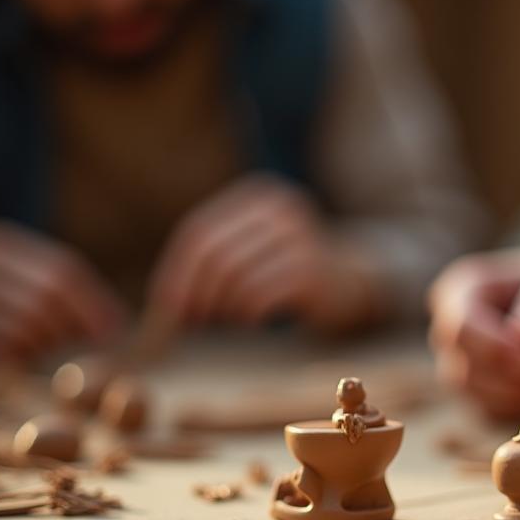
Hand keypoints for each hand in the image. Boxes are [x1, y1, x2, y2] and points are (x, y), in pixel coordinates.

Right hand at [0, 222, 123, 364]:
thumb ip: (52, 292)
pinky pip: (2, 348)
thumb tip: (114, 325)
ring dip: (42, 346)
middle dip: (72, 328)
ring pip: (29, 325)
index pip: (66, 270)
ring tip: (34, 352)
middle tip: (71, 346)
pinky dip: (16, 359)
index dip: (96, 303)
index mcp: (1, 243)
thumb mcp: (7, 286)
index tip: (116, 331)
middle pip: (51, 297)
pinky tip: (10, 361)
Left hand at [149, 174, 379, 331]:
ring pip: (234, 276)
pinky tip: (253, 320)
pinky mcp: (314, 269)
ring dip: (222, 307)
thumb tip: (163, 301)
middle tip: (193, 322)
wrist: (356, 281)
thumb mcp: (254, 249)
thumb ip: (214, 260)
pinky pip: (260, 295)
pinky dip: (247, 314)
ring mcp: (300, 236)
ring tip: (228, 319)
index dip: (176, 273)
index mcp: (257, 197)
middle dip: (194, 294)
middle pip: (213, 254)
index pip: (199, 232)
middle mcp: (279, 209)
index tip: (166, 308)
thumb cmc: (290, 271)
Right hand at [428, 245, 519, 418]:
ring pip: (472, 391)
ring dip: (513, 395)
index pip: (461, 328)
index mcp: (460, 290)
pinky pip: (486, 409)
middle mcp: (449, 328)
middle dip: (507, 377)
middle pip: (462, 364)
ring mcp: (457, 361)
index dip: (495, 349)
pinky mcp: (475, 388)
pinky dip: (517, 406)